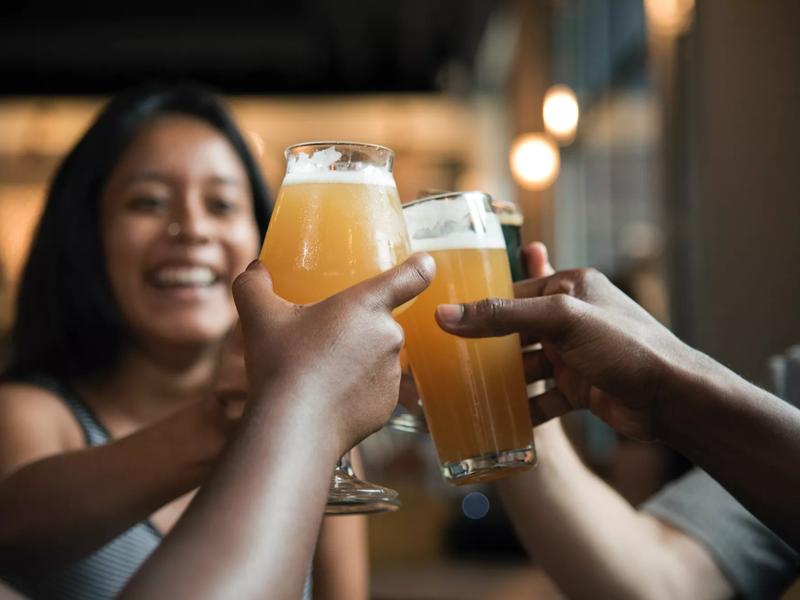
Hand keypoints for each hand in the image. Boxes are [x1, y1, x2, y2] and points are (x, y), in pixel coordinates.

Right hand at [232, 254, 434, 454]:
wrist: (294, 427)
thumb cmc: (282, 364)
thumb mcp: (259, 316)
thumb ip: (254, 285)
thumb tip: (255, 269)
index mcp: (367, 305)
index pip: (411, 276)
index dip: (419, 266)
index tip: (422, 263)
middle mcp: (389, 336)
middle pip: (380, 322)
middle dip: (356, 328)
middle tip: (322, 339)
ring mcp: (392, 374)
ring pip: (377, 358)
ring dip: (357, 360)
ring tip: (319, 371)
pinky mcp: (388, 406)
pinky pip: (374, 390)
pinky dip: (356, 391)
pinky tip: (327, 397)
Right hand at [435, 243, 695, 440]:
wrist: (674, 400)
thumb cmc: (625, 346)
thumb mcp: (560, 320)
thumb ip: (503, 316)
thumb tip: (446, 315)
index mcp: (570, 287)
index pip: (513, 292)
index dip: (480, 306)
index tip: (444, 322)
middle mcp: (571, 318)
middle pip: (516, 331)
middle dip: (486, 347)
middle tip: (448, 360)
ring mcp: (576, 355)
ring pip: (526, 366)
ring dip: (502, 381)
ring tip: (465, 392)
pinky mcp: (581, 388)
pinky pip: (543, 397)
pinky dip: (524, 408)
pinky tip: (500, 421)